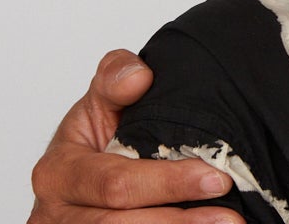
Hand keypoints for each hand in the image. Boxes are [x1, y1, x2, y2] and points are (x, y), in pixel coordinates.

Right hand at [28, 49, 240, 223]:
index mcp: (58, 173)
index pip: (117, 183)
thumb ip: (115, 79)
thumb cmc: (92, 138)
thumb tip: (139, 77)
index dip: (168, 183)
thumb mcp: (97, 101)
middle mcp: (58, 214)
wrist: (77, 174)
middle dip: (180, 221)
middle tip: (230, 216)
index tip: (216, 178)